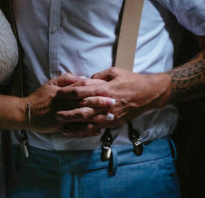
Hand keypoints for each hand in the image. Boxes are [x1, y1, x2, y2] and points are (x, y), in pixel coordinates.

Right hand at [26, 74, 111, 132]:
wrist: (26, 113)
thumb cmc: (40, 96)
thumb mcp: (51, 83)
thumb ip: (67, 79)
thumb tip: (82, 77)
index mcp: (63, 93)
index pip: (81, 89)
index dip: (95, 89)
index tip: (107, 88)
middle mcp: (64, 105)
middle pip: (85, 103)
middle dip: (100, 103)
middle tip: (113, 103)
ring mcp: (63, 117)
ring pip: (83, 118)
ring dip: (97, 118)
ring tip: (109, 118)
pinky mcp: (61, 127)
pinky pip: (76, 130)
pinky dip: (87, 131)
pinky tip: (97, 131)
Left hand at [55, 67, 170, 130]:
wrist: (148, 94)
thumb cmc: (132, 80)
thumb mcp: (115, 71)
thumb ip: (99, 75)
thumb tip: (87, 79)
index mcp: (105, 89)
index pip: (83, 91)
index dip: (69, 92)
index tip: (58, 93)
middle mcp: (106, 103)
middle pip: (84, 109)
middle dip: (69, 113)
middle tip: (56, 114)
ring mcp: (110, 115)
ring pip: (89, 122)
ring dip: (75, 126)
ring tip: (63, 128)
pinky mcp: (114, 122)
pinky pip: (98, 128)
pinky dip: (87, 131)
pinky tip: (78, 133)